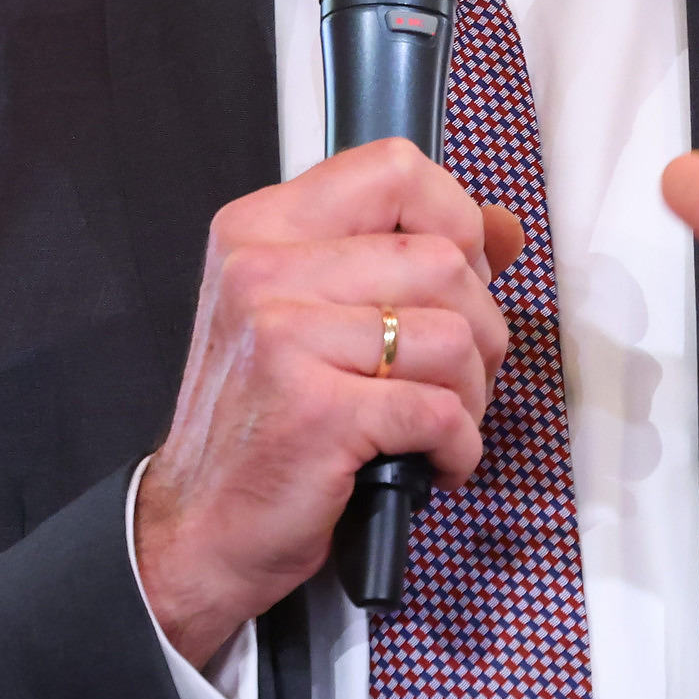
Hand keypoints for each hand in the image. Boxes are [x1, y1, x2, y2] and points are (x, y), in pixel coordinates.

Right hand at [135, 137, 523, 668]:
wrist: (197, 530)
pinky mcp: (317, 413)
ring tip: (437, 422)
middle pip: (443, 258)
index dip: (454, 218)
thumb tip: (501, 226)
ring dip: (471, 394)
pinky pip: (441, 410)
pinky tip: (431, 462)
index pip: (393, 168)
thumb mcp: (313, 315)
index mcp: (260, 230)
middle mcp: (262, 270)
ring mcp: (284, 338)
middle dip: (481, 328)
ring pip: (452, 335)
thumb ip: (401, 258)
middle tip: (455, 375)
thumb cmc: (262, 423)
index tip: (462, 273)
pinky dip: (458, 447)